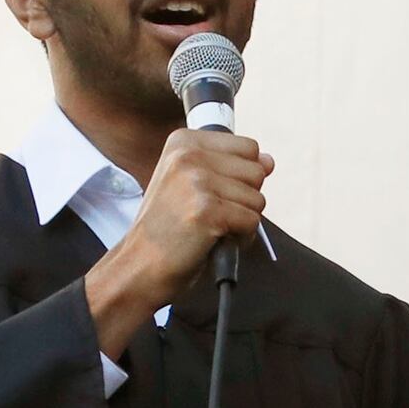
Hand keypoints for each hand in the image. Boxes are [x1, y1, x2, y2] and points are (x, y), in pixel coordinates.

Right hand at [83, 129, 271, 359]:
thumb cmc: (168, 229)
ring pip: (258, 199)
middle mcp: (189, 154)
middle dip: (244, 200)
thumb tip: (270, 161)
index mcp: (184, 141)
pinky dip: (241, 239)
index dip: (241, 177)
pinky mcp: (207, 210)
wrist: (138, 266)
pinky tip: (214, 242)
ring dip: (241, 221)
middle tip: (211, 216)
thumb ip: (230, 168)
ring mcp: (197, 181)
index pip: (249, 148)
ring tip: (210, 230)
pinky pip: (252, 221)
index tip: (212, 194)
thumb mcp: (191, 184)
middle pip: (257, 172)